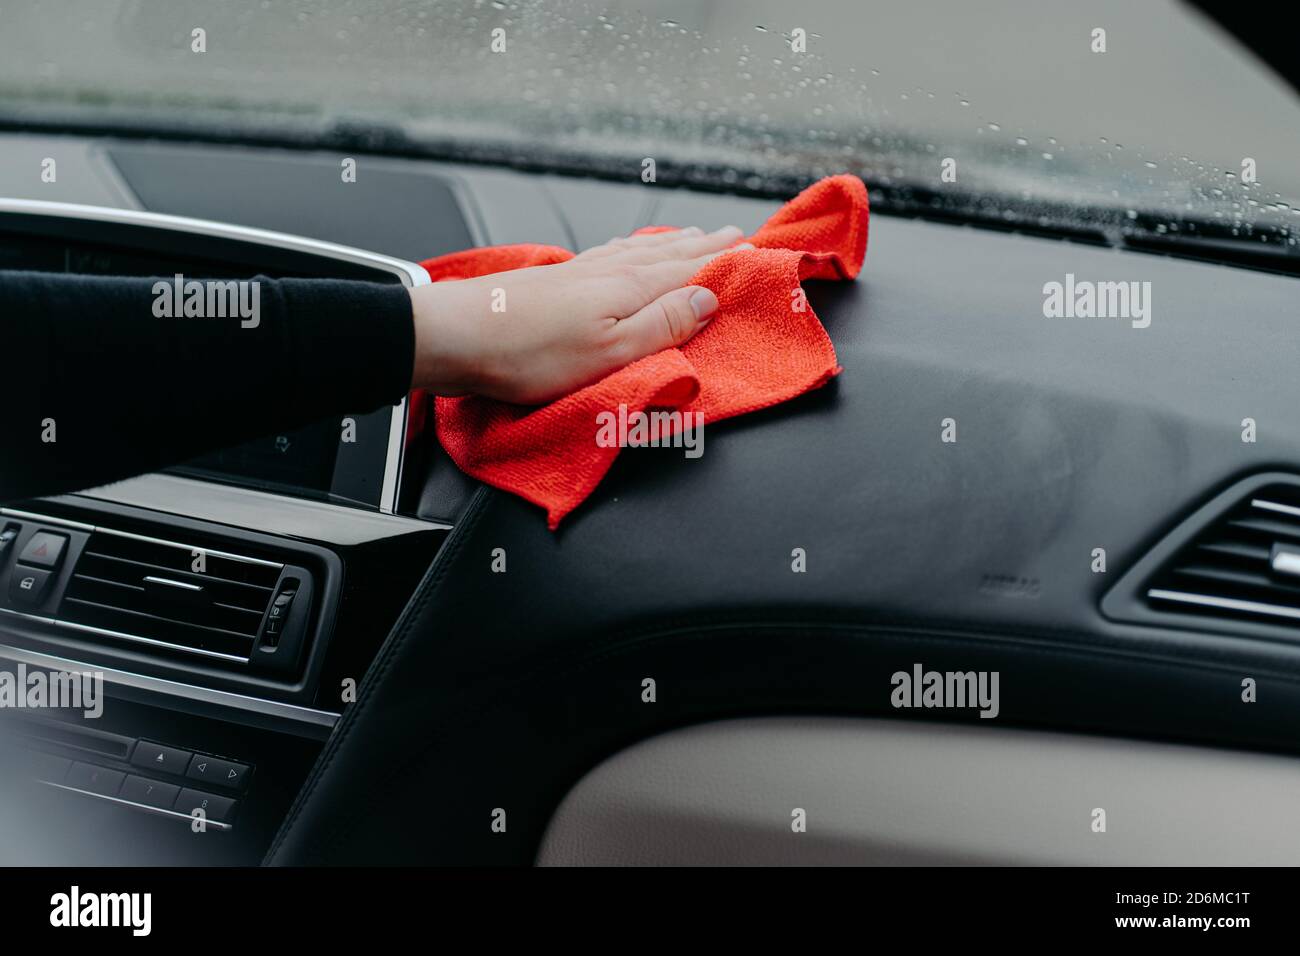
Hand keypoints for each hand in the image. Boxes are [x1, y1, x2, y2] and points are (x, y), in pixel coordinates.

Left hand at [409, 225, 746, 403]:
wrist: (457, 335)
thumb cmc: (529, 354)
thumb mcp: (610, 352)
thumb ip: (662, 325)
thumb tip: (710, 298)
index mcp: (631, 288)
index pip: (695, 269)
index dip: (730, 261)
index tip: (763, 251)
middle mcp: (611, 270)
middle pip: (673, 254)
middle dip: (710, 245)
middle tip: (740, 234)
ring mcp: (583, 271)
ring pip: (644, 250)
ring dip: (677, 243)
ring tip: (699, 235)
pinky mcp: (559, 278)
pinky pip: (614, 253)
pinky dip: (637, 247)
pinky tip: (631, 248)